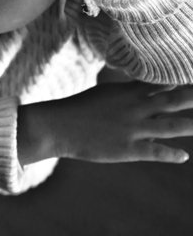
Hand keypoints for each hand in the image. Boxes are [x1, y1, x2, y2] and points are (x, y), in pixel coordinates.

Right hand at [18, 82, 192, 165]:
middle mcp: (135, 107)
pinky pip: (155, 151)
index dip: (184, 80)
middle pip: (174, 100)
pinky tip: (183, 156)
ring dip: (191, 125)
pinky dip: (171, 154)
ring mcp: (132, 128)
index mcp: (128, 92)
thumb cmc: (79, 109)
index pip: (163, 82)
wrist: (56, 126)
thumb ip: (128, 92)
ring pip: (172, 125)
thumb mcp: (105, 94)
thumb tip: (146, 90)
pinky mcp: (127, 148)